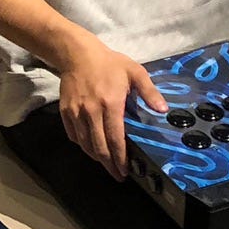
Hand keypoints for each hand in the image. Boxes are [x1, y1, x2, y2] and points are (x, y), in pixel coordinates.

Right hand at [56, 35, 165, 180]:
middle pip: (99, 147)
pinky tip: (91, 147)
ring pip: (85, 144)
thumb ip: (149, 92)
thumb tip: (163, 110)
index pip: (115, 138)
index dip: (120, 158)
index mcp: (110, 104)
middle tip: (117, 174)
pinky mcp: (65, 111)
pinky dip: (82, 145)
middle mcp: (91, 111)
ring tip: (106, 163)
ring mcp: (76, 112)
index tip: (125, 171)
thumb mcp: (135, 72)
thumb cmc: (109, 63)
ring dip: (96, 157)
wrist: (77, 53)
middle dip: (109, 165)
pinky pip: (73, 135)